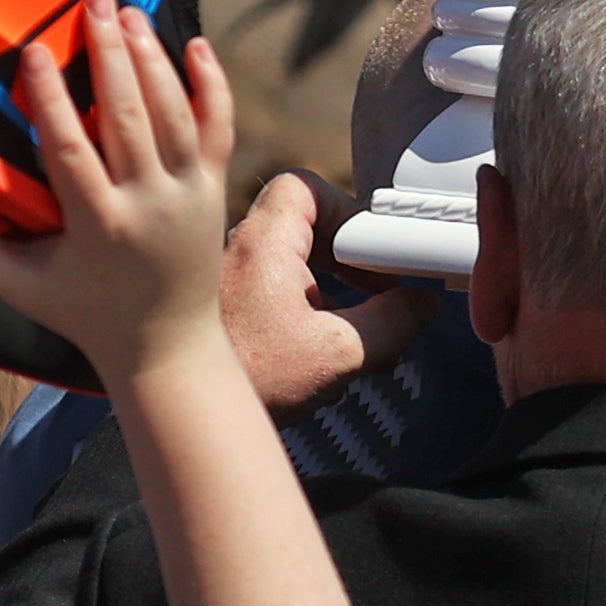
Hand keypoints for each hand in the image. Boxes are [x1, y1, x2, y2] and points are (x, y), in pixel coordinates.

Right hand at [0, 0, 240, 382]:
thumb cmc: (83, 311)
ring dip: (152, 59)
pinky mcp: (214, 188)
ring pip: (174, 113)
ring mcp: (189, 193)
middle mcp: (148, 203)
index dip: (51, 96)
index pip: (69, 148)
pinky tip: (194, 43)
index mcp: (97, 225)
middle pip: (129, 116)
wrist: (166, 343)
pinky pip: (219, 128)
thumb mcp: (19, 288)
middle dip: (110, 54)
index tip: (33, 50)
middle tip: (92, 3)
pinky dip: (210, 84)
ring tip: (127, 13)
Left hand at [224, 171, 425, 419]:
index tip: (377, 251)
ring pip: (293, 270)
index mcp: (265, 243)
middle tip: (380, 291)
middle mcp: (240, 254)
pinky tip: (327, 360)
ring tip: (362, 337)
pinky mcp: (225, 316)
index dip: (349, 210)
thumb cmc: (247, 378)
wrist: (183, 417)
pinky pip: (275, 299)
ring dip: (334, 296)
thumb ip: (391, 323)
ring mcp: (228, 285)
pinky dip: (307, 318)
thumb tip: (422, 305)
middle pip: (305, 230)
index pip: (306, 189)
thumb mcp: (337, 353)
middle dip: (351, 262)